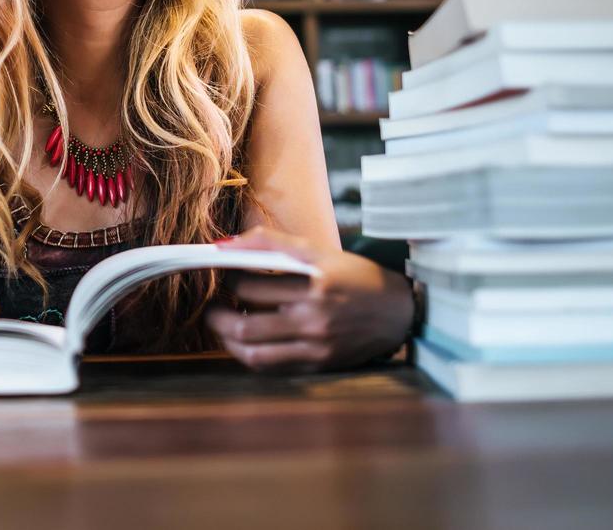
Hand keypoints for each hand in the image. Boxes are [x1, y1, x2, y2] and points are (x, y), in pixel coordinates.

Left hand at [205, 226, 413, 371]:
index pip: (250, 286)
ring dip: (227, 340)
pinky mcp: (319, 367)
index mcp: (314, 286)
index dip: (227, 279)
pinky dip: (249, 355)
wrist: (401, 313)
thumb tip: (225, 244)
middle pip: (244, 325)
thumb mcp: (319, 252)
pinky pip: (271, 368)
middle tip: (211, 305)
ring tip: (222, 325)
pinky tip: (245, 342)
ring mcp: (316, 348)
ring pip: (252, 353)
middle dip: (216, 315)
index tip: (222, 273)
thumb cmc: (357, 277)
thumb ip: (272, 243)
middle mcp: (314, 320)